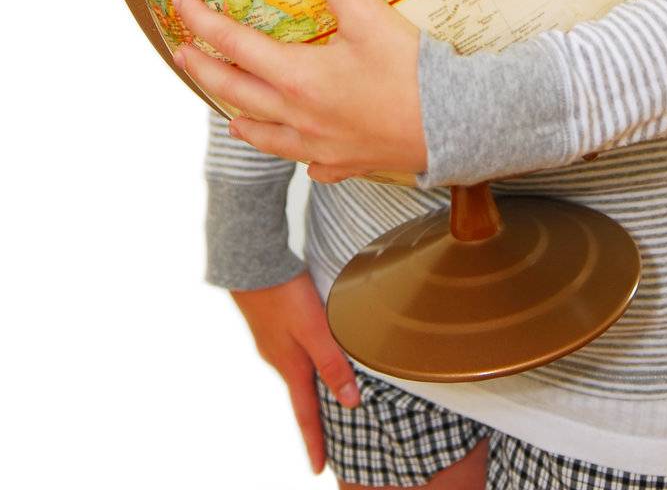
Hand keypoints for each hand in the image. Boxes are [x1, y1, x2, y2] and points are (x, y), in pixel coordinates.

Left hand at [172, 0, 428, 180]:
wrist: (455, 123)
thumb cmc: (411, 69)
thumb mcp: (366, 11)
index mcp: (297, 77)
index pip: (234, 45)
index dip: (203, 22)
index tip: (180, 3)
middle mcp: (298, 116)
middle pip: (235, 93)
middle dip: (205, 70)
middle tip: (183, 54)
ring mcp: (320, 146)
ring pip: (266, 136)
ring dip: (241, 118)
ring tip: (228, 113)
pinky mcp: (347, 162)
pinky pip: (309, 163)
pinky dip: (294, 151)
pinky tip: (301, 151)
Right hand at [230, 270, 360, 474]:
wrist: (251, 262)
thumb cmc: (284, 294)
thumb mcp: (314, 330)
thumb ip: (332, 363)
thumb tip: (350, 402)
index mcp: (291, 366)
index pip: (306, 414)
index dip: (315, 441)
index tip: (318, 468)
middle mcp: (279, 358)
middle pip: (301, 393)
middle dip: (313, 415)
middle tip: (325, 435)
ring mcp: (272, 341)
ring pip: (297, 369)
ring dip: (310, 384)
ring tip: (325, 392)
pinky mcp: (271, 323)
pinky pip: (292, 350)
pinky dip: (305, 358)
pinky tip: (312, 347)